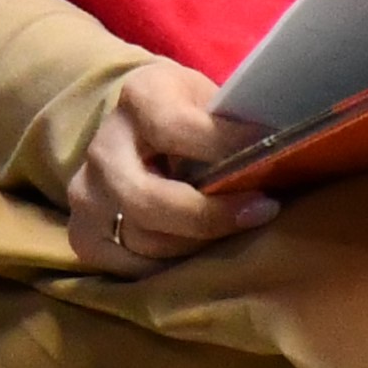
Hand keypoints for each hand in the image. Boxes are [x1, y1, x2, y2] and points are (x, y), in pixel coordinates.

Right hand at [69, 61, 277, 275]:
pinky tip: (204, 252)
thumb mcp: (210, 99)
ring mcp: (86, 196)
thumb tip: (283, 152)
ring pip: (145, 241)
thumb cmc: (190, 114)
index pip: (176, 128)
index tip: (273, 154)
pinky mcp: (84, 237)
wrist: (134, 130)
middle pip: (148, 199)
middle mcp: (102, 149)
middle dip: (210, 216)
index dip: (226, 145)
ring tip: (238, 231)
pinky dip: (175, 267)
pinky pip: (134, 268)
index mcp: (138, 99)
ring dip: (200, 244)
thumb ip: (232, 123)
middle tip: (262, 211)